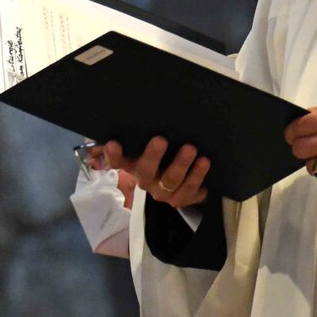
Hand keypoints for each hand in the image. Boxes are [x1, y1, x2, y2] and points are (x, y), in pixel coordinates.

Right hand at [96, 137, 210, 208]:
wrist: (183, 184)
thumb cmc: (162, 158)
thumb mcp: (146, 148)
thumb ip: (136, 137)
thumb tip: (124, 119)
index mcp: (132, 166)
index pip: (117, 161)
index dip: (113, 154)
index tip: (112, 143)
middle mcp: (146, 180)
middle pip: (146, 171)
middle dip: (153, 156)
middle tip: (160, 140)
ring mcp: (164, 192)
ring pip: (170, 180)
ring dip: (180, 164)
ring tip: (190, 149)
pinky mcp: (183, 198)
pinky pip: (191, 188)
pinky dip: (198, 175)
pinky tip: (204, 162)